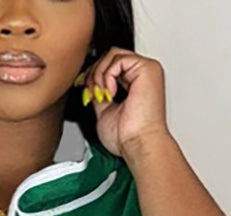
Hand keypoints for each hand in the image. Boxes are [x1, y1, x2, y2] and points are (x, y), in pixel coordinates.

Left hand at [75, 48, 171, 165]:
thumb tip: (89, 83)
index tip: (83, 87)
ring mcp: (147, 70)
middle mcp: (143, 75)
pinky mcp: (147, 68)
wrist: (138, 145)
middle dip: (93, 74)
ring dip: (98, 75)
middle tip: (90, 94)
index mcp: (136, 84)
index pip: (111, 66)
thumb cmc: (127, 138)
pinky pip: (117, 59)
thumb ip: (99, 93)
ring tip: (100, 96)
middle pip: (111, 57)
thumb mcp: (104, 111)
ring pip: (112, 55)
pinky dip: (107, 75)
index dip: (93, 74)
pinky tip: (109, 94)